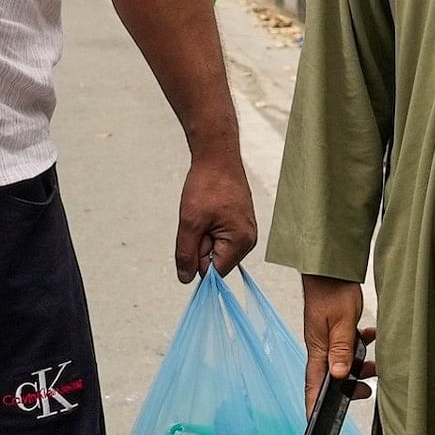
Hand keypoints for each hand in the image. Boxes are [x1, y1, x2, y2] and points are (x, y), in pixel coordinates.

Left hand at [173, 145, 257, 279]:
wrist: (217, 155)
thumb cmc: (207, 184)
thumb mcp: (190, 222)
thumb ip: (187, 254)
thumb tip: (186, 279)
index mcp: (241, 242)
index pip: (215, 272)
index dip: (197, 259)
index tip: (194, 236)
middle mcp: (248, 240)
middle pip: (216, 261)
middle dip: (200, 245)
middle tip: (199, 220)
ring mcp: (245, 231)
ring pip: (215, 248)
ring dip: (203, 236)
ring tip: (204, 213)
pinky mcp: (239, 223)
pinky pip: (219, 236)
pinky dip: (208, 227)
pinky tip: (209, 210)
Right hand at [302, 277, 371, 408]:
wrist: (331, 267)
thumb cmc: (332, 291)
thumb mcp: (342, 322)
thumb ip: (342, 349)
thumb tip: (338, 376)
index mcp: (317, 349)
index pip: (312, 385)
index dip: (313, 406)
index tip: (316, 424)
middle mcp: (321, 347)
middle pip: (332, 377)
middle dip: (349, 386)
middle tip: (366, 391)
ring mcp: (328, 338)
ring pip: (343, 362)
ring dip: (359, 365)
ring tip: (375, 365)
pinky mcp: (337, 329)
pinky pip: (349, 346)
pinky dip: (361, 346)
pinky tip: (370, 337)